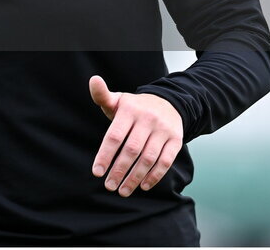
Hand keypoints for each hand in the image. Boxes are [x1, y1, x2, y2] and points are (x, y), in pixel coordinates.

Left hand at [89, 75, 182, 196]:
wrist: (167, 103)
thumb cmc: (134, 107)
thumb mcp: (118, 100)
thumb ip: (102, 95)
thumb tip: (93, 80)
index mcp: (129, 110)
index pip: (114, 136)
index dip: (105, 155)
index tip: (97, 172)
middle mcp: (147, 119)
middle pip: (131, 150)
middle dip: (119, 170)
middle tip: (109, 186)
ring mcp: (163, 130)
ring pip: (148, 158)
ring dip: (135, 177)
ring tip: (123, 190)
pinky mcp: (176, 140)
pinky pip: (166, 161)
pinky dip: (154, 176)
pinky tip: (143, 186)